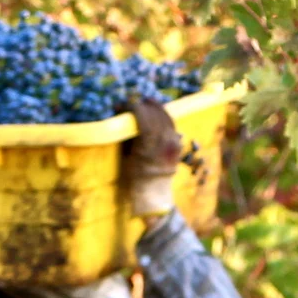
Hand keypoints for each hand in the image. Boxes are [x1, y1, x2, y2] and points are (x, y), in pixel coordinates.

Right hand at [126, 96, 181, 217]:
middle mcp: (164, 141)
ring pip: (166, 117)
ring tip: (146, 102)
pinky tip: (157, 114)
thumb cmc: (134, 179)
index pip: (142, 115)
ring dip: (156, 108)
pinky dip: (164, 117)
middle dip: (143, 105)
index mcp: (149, 144)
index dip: (132, 106)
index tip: (123, 105)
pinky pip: (172, 126)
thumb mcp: (125, 157)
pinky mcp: (178, 146)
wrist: (154, 195)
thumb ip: (125, 135)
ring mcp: (174, 143)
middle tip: (133, 102)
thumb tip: (120, 116)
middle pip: (155, 114)